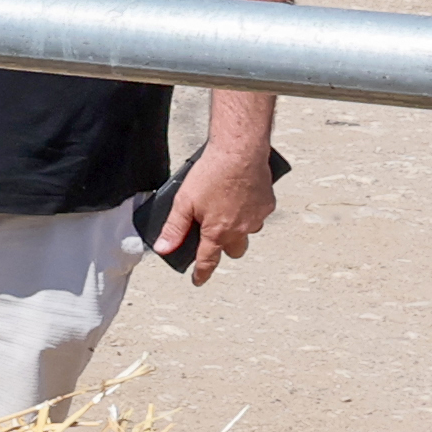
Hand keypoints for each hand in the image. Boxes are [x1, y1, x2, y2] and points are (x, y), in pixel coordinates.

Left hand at [155, 144, 278, 281]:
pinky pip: (258, 216)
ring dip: (238, 229)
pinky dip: (248, 212)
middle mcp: (241, 229)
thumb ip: (174, 228)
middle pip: (233, 251)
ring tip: (225, 212)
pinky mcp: (268, 204)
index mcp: (218, 232)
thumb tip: (164, 247)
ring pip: (248, 233)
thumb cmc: (213, 173)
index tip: (198, 280)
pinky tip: (239, 198)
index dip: (201, 273)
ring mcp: (257, 217)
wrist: (240, 151)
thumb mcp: (183, 202)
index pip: (209, 261)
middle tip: (212, 236)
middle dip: (223, 248)